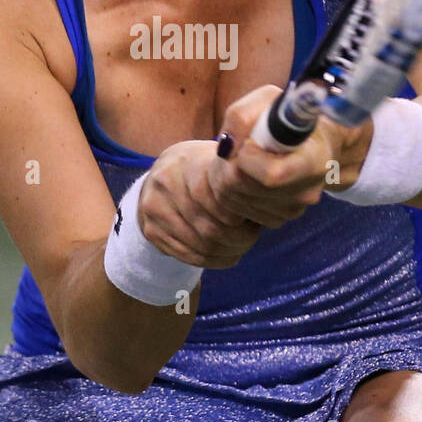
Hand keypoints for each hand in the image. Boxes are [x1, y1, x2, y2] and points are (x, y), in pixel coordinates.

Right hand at [137, 139, 263, 268]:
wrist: (161, 174)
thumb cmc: (202, 167)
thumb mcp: (218, 161)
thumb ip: (238, 178)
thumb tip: (270, 201)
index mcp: (186, 164)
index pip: (221, 204)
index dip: (243, 219)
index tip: (257, 219)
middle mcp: (165, 186)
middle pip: (211, 229)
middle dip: (239, 239)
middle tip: (253, 235)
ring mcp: (153, 211)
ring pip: (201, 246)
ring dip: (228, 252)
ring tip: (242, 244)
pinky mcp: (151, 231)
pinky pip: (189, 256)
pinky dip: (214, 261)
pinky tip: (227, 254)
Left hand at [208, 85, 373, 226]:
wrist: (308, 143)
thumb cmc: (286, 119)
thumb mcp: (267, 102)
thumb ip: (242, 116)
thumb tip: (227, 147)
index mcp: (314, 161)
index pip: (272, 175)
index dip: (248, 158)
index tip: (246, 143)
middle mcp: (307, 191)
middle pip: (246, 187)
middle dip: (232, 165)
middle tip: (238, 148)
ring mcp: (293, 209)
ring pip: (237, 199)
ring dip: (228, 178)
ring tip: (242, 159)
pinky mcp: (278, 219)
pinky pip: (240, 210)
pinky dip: (234, 192)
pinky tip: (246, 174)